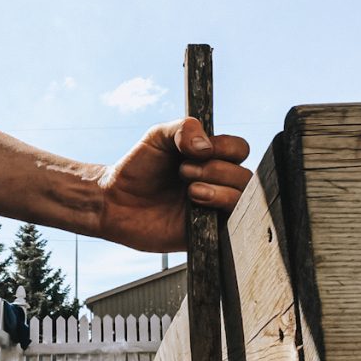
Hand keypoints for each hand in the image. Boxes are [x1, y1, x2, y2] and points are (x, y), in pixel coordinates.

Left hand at [97, 117, 251, 252]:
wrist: (115, 201)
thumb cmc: (137, 169)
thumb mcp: (158, 135)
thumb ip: (184, 128)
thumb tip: (207, 146)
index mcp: (209, 158)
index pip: (239, 150)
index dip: (225, 147)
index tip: (199, 150)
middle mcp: (216, 182)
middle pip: (244, 175)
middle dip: (216, 169)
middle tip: (183, 172)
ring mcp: (212, 208)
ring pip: (241, 198)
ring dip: (218, 189)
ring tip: (189, 190)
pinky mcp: (206, 232)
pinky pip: (230, 224)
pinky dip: (218, 210)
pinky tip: (195, 204)